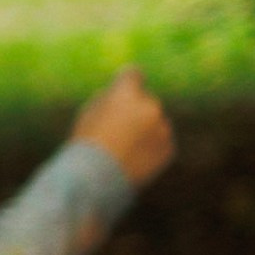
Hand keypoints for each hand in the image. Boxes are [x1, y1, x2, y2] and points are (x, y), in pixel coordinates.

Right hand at [71, 66, 174, 186]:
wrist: (96, 180)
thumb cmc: (86, 144)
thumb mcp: (88, 114)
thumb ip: (108, 99)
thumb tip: (118, 94)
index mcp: (127, 94)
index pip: (132, 74)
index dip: (127, 80)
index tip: (124, 84)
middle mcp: (150, 107)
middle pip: (145, 100)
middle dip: (135, 110)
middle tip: (118, 128)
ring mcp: (163, 128)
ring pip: (155, 122)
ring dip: (144, 129)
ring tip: (124, 148)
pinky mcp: (169, 148)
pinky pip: (160, 141)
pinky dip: (150, 147)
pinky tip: (132, 159)